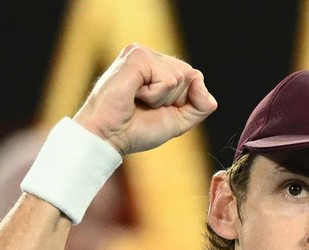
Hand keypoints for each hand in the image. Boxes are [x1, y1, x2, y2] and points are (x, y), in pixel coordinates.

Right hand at [73, 44, 216, 155]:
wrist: (108, 137)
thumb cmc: (136, 130)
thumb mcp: (179, 120)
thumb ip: (200, 105)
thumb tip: (200, 78)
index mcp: (158, 68)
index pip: (193, 79)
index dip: (181, 101)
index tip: (155, 109)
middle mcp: (150, 56)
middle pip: (189, 75)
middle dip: (173, 99)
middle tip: (145, 106)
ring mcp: (142, 53)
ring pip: (180, 76)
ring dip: (161, 99)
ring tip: (138, 100)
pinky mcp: (137, 56)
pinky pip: (168, 79)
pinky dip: (154, 95)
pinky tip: (134, 95)